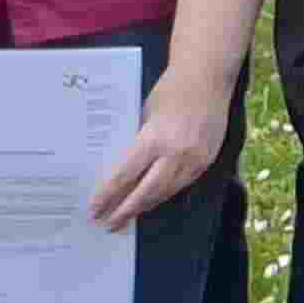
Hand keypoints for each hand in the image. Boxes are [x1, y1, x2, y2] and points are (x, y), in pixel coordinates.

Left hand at [87, 68, 229, 229]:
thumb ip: (139, 141)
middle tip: (107, 225)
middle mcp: (176, 154)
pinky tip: (152, 201)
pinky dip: (164, 194)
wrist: (208, 77)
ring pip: (165, 193)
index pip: (125, 176)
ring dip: (145, 207)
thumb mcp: (145, 114)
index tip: (94, 209)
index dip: (108, 195)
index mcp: (155, 139)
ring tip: (127, 218)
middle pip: (146, 192)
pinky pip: (182, 185)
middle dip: (125, 211)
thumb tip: (124, 169)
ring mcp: (195, 160)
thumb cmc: (172, 89)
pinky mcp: (207, 161)